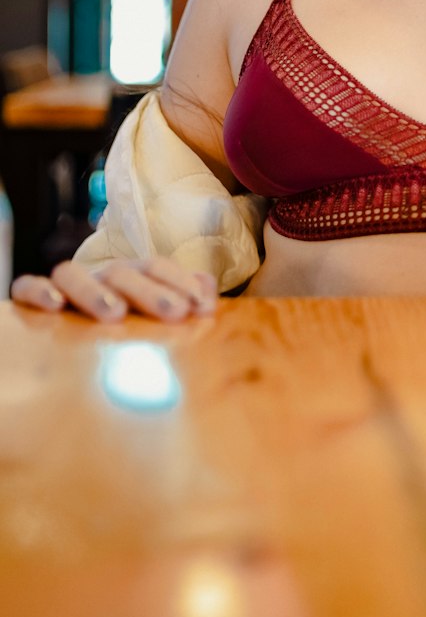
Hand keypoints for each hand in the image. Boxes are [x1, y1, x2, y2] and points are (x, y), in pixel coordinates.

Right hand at [11, 257, 217, 322]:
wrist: (76, 348)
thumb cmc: (130, 329)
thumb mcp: (159, 315)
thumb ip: (186, 298)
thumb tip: (208, 291)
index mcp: (131, 277)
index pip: (156, 267)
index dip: (181, 281)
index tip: (203, 307)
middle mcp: (99, 278)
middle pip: (121, 271)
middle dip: (150, 290)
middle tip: (175, 313)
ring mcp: (68, 287)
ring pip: (73, 273)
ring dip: (95, 291)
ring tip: (116, 314)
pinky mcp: (34, 300)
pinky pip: (26, 287)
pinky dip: (37, 290)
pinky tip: (53, 306)